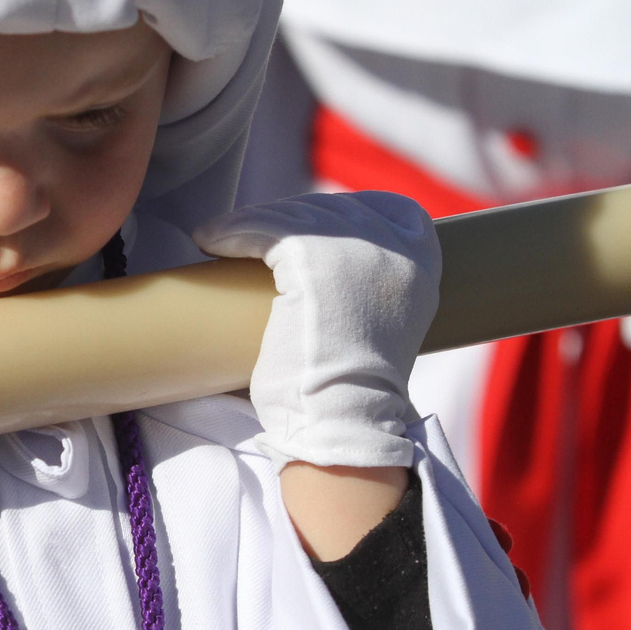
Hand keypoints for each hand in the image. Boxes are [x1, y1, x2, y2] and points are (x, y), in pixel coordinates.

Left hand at [193, 192, 440, 468]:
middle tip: (249, 233)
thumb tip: (334, 263)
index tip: (303, 225)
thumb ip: (372, 285)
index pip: (389, 209)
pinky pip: (263, 230)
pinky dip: (230, 232)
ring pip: (293, 216)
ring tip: (217, 237)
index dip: (341, 212)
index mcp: (422, 263)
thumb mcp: (381, 321)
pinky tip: (208, 241)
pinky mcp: (312, 259)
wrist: (341, 420)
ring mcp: (355, 250)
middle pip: (332, 209)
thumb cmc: (349, 386)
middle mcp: (395, 249)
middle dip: (286, 217)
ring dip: (249, 223)